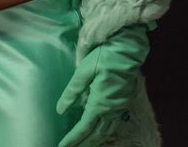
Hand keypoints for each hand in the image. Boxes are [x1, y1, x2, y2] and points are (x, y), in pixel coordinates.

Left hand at [56, 25, 149, 146]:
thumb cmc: (104, 57)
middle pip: (96, 134)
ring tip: (83, 144)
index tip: (62, 146)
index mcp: (100, 103)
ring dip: (94, 140)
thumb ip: (72, 91)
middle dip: (83, 143)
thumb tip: (60, 109)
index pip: (84, 127)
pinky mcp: (124, 102)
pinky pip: (113, 123)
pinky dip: (104, 132)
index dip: (73, 139)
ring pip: (106, 131)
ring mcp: (120, 107)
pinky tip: (98, 131)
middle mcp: (112, 110)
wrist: (127, 50)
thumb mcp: (83, 71)